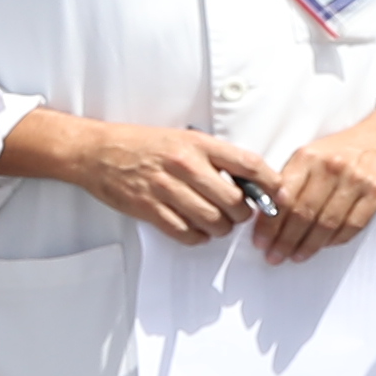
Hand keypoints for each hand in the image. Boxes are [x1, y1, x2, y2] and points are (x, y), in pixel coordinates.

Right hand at [10, 108, 288, 242]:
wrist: (97, 151)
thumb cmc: (142, 144)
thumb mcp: (184, 138)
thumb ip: (215, 157)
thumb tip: (250, 181)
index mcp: (198, 144)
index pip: (249, 165)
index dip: (271, 184)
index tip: (278, 195)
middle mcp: (185, 166)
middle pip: (235, 202)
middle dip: (243, 214)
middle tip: (238, 214)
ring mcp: (166, 189)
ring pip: (214, 222)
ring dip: (221, 229)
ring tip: (217, 223)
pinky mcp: (149, 209)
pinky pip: (186, 233)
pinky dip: (197, 237)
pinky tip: (195, 229)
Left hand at [254, 101, 375, 263]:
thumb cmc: (337, 153)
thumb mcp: (307, 157)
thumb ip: (288, 182)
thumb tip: (265, 215)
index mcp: (309, 157)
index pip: (284, 197)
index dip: (270, 224)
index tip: (261, 241)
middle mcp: (333, 167)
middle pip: (304, 213)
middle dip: (286, 240)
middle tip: (275, 255)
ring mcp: (357, 181)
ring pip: (327, 223)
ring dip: (309, 245)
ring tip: (296, 255)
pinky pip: (352, 226)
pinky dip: (335, 240)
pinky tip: (323, 245)